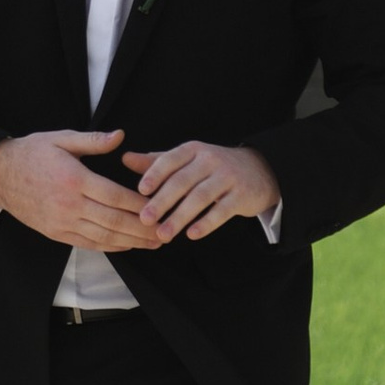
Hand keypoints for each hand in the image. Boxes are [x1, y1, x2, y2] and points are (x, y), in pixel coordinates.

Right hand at [0, 127, 149, 251]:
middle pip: (114, 221)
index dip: (141, 205)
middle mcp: (70, 205)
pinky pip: (88, 243)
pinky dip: (111, 246)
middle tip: (166, 231)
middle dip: (143, 229)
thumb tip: (120, 136)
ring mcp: (62, 222)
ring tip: (153, 242)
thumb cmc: (31, 154)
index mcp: (74, 179)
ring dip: (132, 242)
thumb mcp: (60, 139)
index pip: (116, 196)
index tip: (160, 206)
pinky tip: (127, 245)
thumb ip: (92, 140)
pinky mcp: (56, 233)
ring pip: (104, 236)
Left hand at [131, 139, 279, 242]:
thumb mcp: (187, 159)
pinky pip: (222, 211)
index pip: (171, 160)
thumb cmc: (213, 167)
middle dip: (162, 201)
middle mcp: (210, 160)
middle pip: (183, 181)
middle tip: (145, 219)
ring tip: (163, 234)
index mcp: (193, 150)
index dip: (155, 174)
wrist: (259, 170)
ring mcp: (228, 177)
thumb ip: (157, 161)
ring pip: (200, 198)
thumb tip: (125, 159)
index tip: (140, 191)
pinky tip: (192, 234)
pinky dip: (206, 223)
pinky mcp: (241, 196)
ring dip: (180, 217)